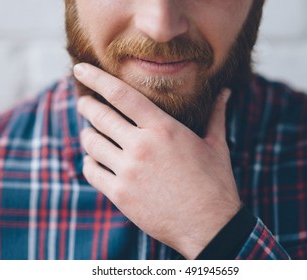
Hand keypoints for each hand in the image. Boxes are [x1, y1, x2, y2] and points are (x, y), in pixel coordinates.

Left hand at [74, 63, 240, 258]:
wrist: (210, 226)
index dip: (96, 78)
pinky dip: (89, 163)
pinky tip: (94, 160)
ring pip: (92, 144)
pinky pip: (92, 171)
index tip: (80, 69)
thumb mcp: (216, 145)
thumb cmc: (214, 183)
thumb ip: (216, 115)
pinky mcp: (120, 195)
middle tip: (84, 103)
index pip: (120, 94)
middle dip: (87, 106)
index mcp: (163, 129)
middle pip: (100, 116)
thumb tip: (226, 92)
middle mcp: (141, 146)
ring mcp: (128, 172)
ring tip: (91, 133)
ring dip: (88, 135)